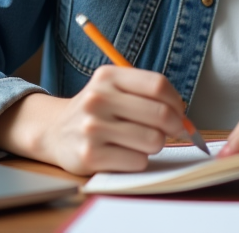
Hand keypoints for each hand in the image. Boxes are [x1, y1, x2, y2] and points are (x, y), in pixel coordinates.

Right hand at [0, 66, 187, 174]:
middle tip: (172, 130)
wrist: (54, 131)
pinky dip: (138, 160)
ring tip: (140, 141)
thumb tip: (184, 118)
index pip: (157, 85)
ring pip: (153, 141)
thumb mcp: (112, 88)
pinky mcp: (91, 156)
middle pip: (160, 114)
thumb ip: (146, 95)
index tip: (180, 111)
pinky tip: (124, 153)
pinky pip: (138, 161)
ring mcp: (92, 128)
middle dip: (175, 126)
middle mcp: (98, 99)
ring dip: (155, 145)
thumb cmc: (96, 110)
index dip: (177, 101)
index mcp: (107, 77)